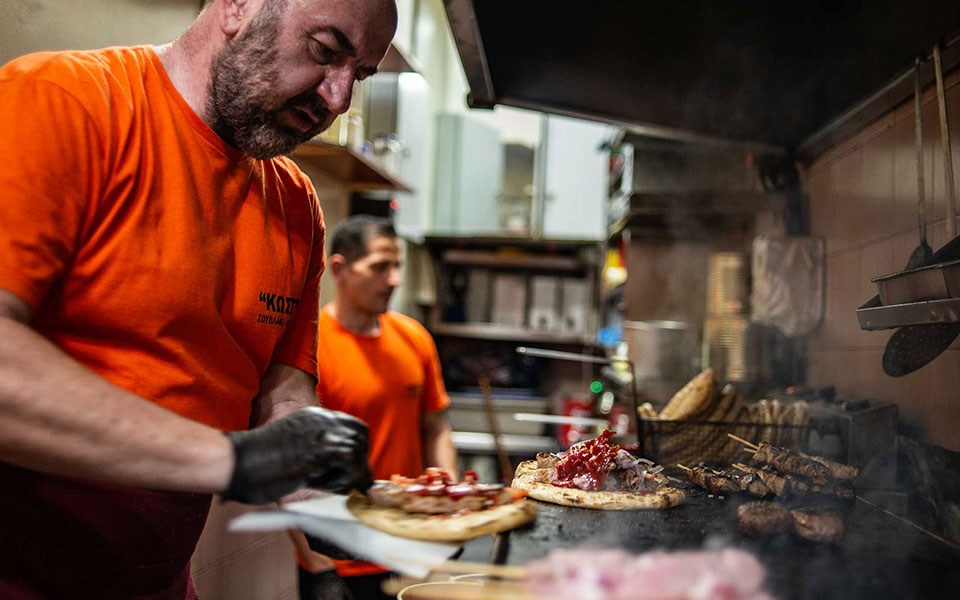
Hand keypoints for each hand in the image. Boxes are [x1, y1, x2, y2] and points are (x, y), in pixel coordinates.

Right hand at [223, 407, 372, 503]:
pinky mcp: (320, 449)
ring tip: (323, 482)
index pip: (352, 426)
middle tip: (342, 481)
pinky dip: (341, 480)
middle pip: (360, 434)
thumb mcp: (291, 449)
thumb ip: (317, 455)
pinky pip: (350, 464)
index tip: (347, 469)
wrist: (236, 462)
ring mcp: (322, 431)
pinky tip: (318, 483)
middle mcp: (321, 419)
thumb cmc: (255, 464)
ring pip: (357, 450)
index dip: (355, 448)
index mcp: (313, 417)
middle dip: (357, 460)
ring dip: (347, 472)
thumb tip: (345, 475)